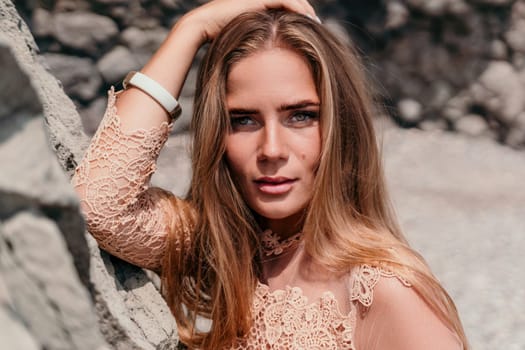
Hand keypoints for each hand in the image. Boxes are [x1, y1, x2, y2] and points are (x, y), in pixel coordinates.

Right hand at [183, 0, 317, 41]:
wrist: (202, 26)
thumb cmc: (216, 39)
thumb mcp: (241, 40)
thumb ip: (253, 42)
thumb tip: (262, 58)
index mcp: (256, 6)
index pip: (283, 7)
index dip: (297, 14)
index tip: (308, 28)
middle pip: (290, 0)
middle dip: (305, 10)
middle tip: (317, 23)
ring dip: (305, 8)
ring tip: (315, 21)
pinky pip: (285, 0)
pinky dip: (298, 7)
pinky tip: (307, 17)